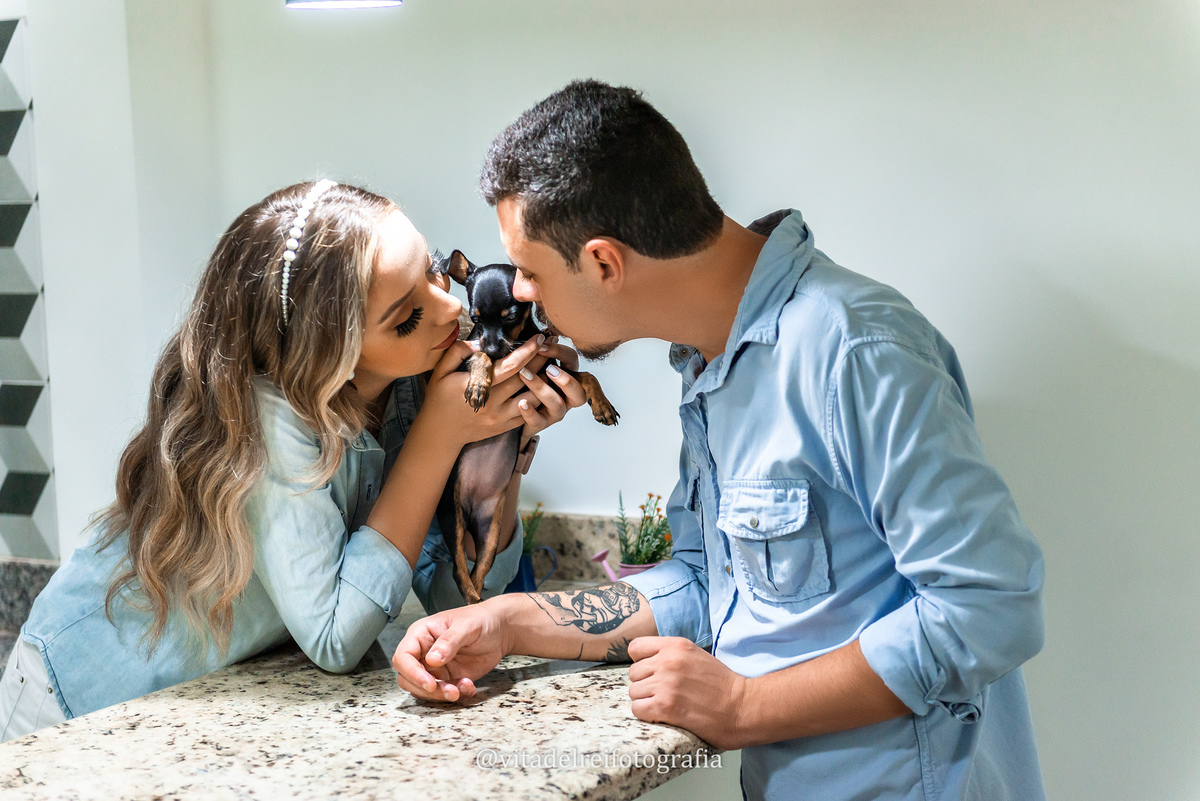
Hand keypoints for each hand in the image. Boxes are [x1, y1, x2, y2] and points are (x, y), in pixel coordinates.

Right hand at [392, 600, 510, 702]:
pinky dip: (455, 694)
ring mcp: (433, 667)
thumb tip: (432, 659)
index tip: (430, 683)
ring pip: (422, 689)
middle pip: (407, 678)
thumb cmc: (480, 619)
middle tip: (449, 691)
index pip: (403, 656)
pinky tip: (469, 686)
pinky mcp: (446, 678)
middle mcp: (423, 652)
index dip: (412, 672)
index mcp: (421, 634)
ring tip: (462, 689)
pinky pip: (442, 693)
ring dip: (440, 695)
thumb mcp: (467, 626)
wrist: (499, 631)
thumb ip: (449, 641)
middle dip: (426, 689)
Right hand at [420, 336, 546, 447]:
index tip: (538, 338)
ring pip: (531, 398)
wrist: (441, 433)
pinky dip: (539, 400)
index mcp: (478, 386)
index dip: (527, 351)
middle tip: (553, 344)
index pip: (510, 366)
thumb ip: (458, 352)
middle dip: (541, 360)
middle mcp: (493, 403)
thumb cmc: (440, 399)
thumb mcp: (440, 372)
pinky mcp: (504, 427)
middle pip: (525, 379)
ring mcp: (500, 417)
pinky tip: (546, 387)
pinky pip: (527, 413)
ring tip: (553, 365)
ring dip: (544, 381)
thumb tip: (480, 342)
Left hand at [514, 336, 588, 444]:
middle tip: (549, 369)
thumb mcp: (531, 361)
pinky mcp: (540, 423)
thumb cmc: (524, 380)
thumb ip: (534, 350)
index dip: (560, 352)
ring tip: (524, 375)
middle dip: (566, 380)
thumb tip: (532, 330)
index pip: (572, 360)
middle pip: (579, 392)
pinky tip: (520, 402)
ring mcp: (554, 411)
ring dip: (542, 389)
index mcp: (567, 375)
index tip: (541, 345)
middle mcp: (566, 396)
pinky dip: (530, 412)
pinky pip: (538, 421)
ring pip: (557, 404)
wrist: (509, 410)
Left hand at [627, 636, 749, 750]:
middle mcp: (668, 661)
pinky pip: (638, 709)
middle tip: (662, 694)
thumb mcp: (696, 655)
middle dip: (645, 685)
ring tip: (665, 705)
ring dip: (646, 701)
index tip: (651, 673)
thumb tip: (647, 663)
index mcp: (676, 645)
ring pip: (633, 692)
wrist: (742, 706)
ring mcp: (665, 683)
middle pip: (633, 673)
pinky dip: (647, 715)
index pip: (635, 648)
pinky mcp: (665, 706)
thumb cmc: (722, 685)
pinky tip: (663, 715)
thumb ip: (672, 654)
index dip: (641, 662)